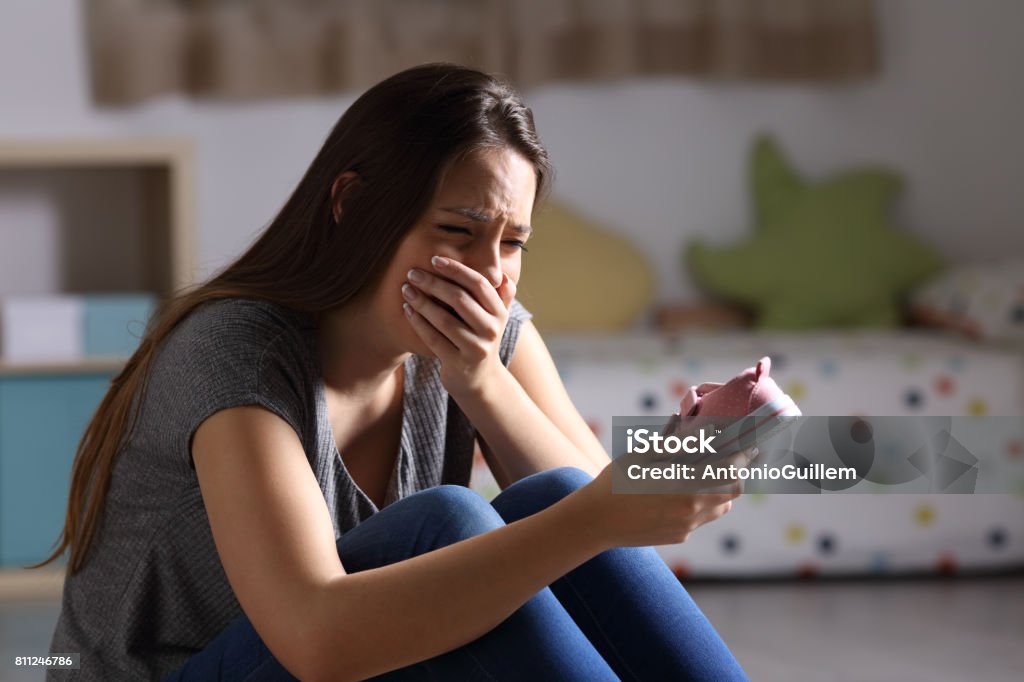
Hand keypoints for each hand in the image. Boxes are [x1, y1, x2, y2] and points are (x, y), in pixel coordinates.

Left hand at [402, 255, 514, 397]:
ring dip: (422, 302)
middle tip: (412, 272)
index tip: (434, 259)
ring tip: (406, 289)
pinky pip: (434, 339)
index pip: (479, 284)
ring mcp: (475, 348)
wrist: (479, 380)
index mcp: (500, 312)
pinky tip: (407, 310)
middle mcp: (491, 330)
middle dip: (434, 283)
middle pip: (460, 299)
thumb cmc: (481, 339)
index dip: (456, 269)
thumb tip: (502, 273)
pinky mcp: (458, 363)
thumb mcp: (496, 319)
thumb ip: (501, 295)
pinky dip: (418, 322)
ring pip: (444, 320)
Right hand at [571, 448, 753, 549]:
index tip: (748, 447)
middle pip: (733, 491)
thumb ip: (679, 443)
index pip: (730, 470)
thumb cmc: (617, 481)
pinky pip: (701, 518)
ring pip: (721, 508)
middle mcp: (692, 509)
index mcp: (686, 485)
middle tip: (730, 459)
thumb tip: (705, 428)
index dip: (743, 457)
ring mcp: (687, 526)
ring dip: (721, 490)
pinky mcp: (679, 536)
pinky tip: (681, 492)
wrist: (596, 521)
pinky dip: (701, 503)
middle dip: (736, 474)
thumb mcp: (646, 454)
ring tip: (706, 474)